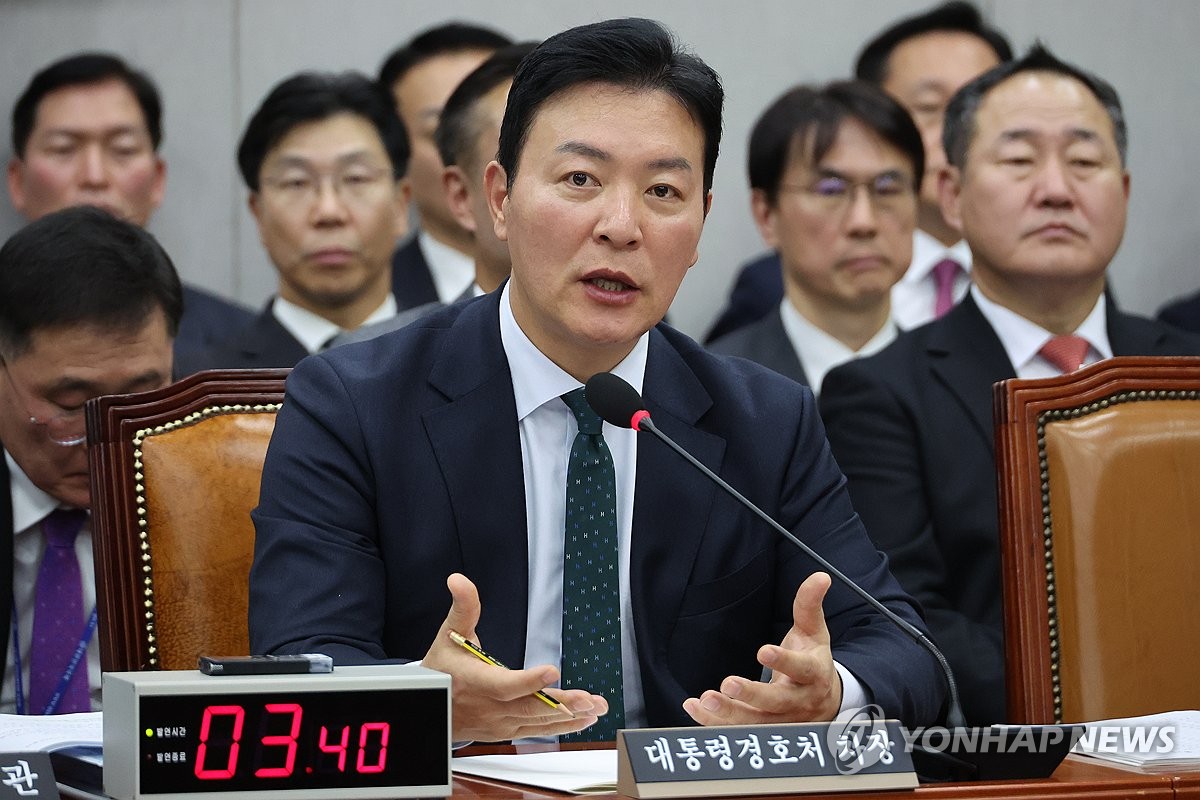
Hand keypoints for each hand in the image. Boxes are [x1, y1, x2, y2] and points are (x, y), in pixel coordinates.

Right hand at [422, 573, 607, 740]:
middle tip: (589, 699)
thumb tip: (458, 580)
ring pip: (538, 722)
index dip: (529, 680)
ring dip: (570, 716)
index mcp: (477, 682)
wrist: (432, 708)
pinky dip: (561, 726)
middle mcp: (491, 706)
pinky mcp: (508, 730)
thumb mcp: (450, 634)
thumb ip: (463, 607)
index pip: (505, 685)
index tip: (552, 670)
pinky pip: (537, 730)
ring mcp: (501, 723)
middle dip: (562, 703)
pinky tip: (582, 719)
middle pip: (529, 707)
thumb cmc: (442, 670)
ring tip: (595, 708)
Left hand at [682, 571, 841, 724]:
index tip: (763, 651)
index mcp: (813, 674)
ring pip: (756, 723)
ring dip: (729, 714)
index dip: (784, 662)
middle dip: (752, 694)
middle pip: (776, 702)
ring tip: (705, 699)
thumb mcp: (815, 633)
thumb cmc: (814, 662)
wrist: (825, 703)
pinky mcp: (765, 732)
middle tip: (728, 683)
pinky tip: (695, 707)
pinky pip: (739, 730)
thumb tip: (820, 577)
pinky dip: (715, 722)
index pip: (801, 668)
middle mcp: (798, 702)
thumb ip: (809, 605)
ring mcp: (782, 722)